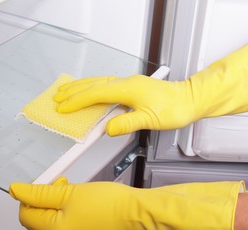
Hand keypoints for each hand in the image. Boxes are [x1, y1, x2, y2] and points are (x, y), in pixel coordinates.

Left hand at [9, 176, 139, 229]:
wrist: (137, 214)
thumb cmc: (109, 203)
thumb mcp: (69, 192)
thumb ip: (39, 192)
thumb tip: (16, 191)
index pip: (26, 216)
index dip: (30, 197)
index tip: (42, 184)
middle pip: (39, 220)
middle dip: (45, 199)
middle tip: (61, 184)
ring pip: (53, 222)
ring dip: (57, 204)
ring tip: (73, 190)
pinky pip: (67, 226)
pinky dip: (68, 212)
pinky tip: (80, 201)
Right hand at [55, 75, 194, 134]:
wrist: (190, 99)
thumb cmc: (174, 108)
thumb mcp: (151, 120)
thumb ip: (128, 123)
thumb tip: (108, 128)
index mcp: (127, 89)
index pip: (95, 94)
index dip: (77, 101)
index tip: (63, 107)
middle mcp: (126, 83)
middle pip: (93, 84)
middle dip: (72, 91)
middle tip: (57, 97)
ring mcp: (129, 83)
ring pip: (98, 82)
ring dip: (80, 86)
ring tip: (66, 91)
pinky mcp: (132, 87)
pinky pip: (106, 84)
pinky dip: (92, 87)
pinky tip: (90, 92)